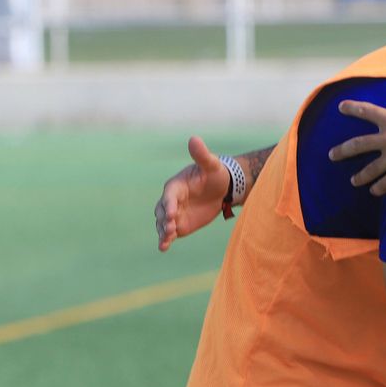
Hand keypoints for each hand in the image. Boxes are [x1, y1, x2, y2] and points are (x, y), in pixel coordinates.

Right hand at [155, 136, 229, 251]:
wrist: (222, 189)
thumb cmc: (215, 174)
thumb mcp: (211, 164)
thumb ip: (201, 155)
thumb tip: (194, 138)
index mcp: (176, 186)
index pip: (169, 195)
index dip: (170, 204)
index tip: (173, 212)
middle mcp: (171, 200)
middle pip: (163, 211)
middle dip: (165, 220)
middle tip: (171, 228)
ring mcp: (174, 213)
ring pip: (163, 224)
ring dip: (163, 231)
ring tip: (166, 240)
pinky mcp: (179, 225)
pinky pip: (169, 233)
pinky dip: (165, 240)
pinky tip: (163, 248)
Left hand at [329, 78, 385, 194]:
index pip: (366, 111)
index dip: (352, 108)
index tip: (341, 107)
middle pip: (357, 145)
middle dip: (342, 151)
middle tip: (332, 155)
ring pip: (369, 170)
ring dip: (359, 176)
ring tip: (354, 181)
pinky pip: (384, 184)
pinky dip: (378, 188)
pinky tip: (375, 191)